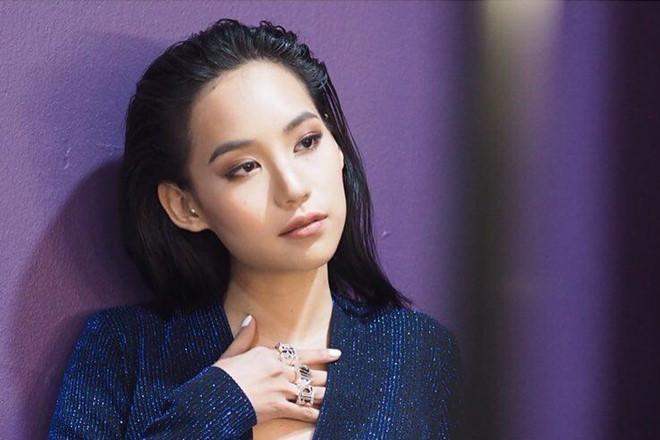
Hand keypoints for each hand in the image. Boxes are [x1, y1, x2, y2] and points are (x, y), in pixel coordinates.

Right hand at [212, 315, 341, 423]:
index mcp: (270, 356)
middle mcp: (280, 370)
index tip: (336, 354)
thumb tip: (251, 319)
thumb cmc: (221, 376)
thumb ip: (245, 337)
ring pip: (310, 391)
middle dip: (326, 377)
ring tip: (334, 396)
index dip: (321, 354)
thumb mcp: (232, 353)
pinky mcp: (279, 408)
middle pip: (310, 374)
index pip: (302, 354)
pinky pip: (301, 411)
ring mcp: (281, 389)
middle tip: (341, 378)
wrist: (215, 398)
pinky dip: (312, 414)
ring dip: (323, 394)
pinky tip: (321, 414)